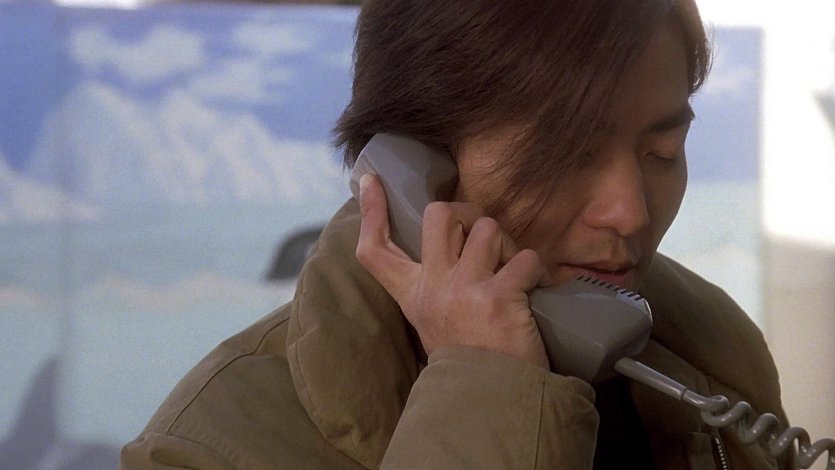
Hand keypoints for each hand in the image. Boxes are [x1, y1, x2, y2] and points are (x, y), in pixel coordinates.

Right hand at [356, 173, 549, 368]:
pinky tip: (536, 289)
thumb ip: (434, 289)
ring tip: (512, 270)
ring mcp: (463, 290)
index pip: (375, 250)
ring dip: (507, 243)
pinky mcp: (499, 298)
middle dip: (467, 213)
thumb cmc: (468, 362)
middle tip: (484, 236)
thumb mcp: (433, 325)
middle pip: (439, 215)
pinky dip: (536, 270)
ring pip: (488, 228)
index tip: (369, 180)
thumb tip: (454, 250)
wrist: (490, 402)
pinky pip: (526, 258)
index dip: (372, 211)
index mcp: (412, 296)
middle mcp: (432, 287)